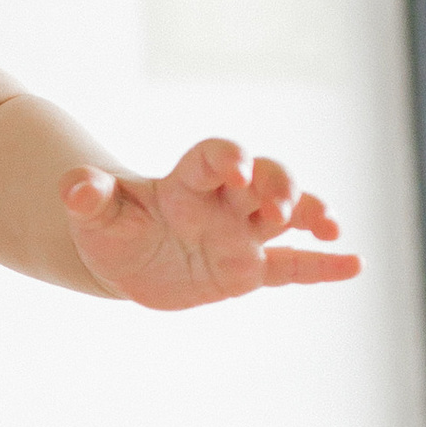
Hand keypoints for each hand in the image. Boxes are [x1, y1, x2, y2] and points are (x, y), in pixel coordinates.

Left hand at [63, 141, 359, 309]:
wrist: (125, 254)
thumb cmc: (110, 224)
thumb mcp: (93, 213)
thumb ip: (88, 197)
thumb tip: (72, 187)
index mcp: (188, 180)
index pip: (213, 158)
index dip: (226, 157)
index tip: (236, 164)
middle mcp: (224, 202)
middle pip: (263, 179)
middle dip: (277, 184)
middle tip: (278, 202)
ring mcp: (241, 234)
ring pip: (286, 216)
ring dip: (309, 213)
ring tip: (330, 225)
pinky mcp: (249, 269)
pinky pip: (290, 266)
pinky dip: (321, 267)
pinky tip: (353, 265)